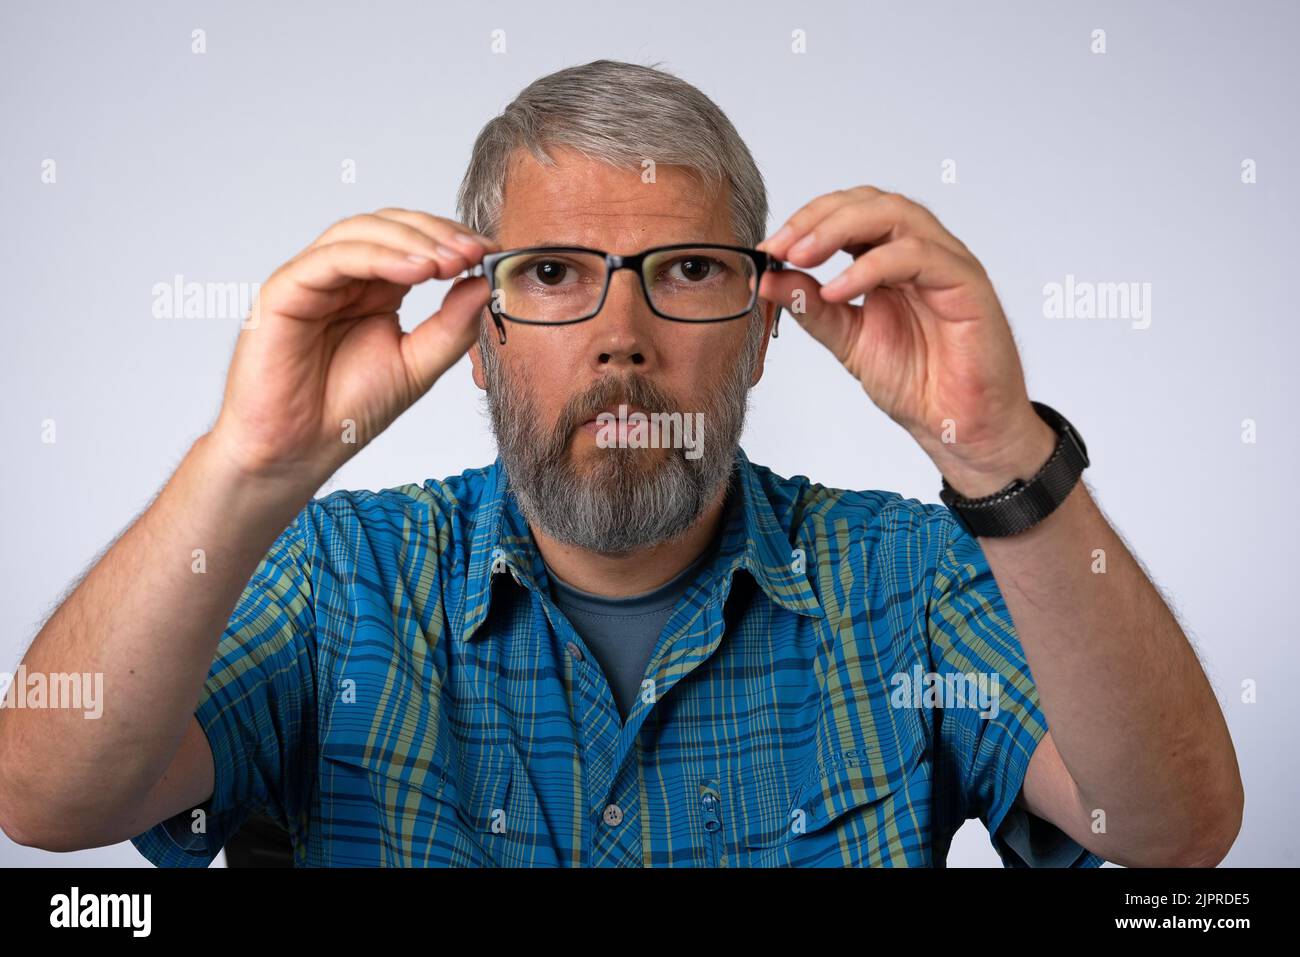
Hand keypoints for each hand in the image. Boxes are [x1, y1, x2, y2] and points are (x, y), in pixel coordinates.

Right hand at [208, 208, 497, 485]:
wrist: (299, 449)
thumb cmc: (347, 410)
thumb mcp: (419, 365)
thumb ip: (452, 326)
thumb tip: (485, 284)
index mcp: (376, 289)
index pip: (415, 243)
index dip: (453, 240)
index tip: (492, 254)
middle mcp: (344, 277)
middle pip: (390, 225)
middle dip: (437, 234)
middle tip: (474, 253)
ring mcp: (313, 279)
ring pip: (361, 232)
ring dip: (411, 241)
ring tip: (448, 262)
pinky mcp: (285, 290)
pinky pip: (333, 259)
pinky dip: (377, 256)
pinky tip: (415, 270)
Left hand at [756, 186, 1053, 495]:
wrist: (955, 424)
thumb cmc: (917, 381)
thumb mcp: (846, 339)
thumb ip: (811, 307)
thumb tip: (766, 278)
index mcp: (892, 258)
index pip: (849, 212)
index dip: (807, 221)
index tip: (768, 248)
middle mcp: (921, 251)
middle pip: (870, 202)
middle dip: (818, 218)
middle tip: (780, 247)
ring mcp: (946, 262)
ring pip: (896, 215)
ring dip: (839, 229)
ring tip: (800, 258)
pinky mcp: (967, 283)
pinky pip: (918, 256)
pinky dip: (871, 267)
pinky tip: (838, 290)